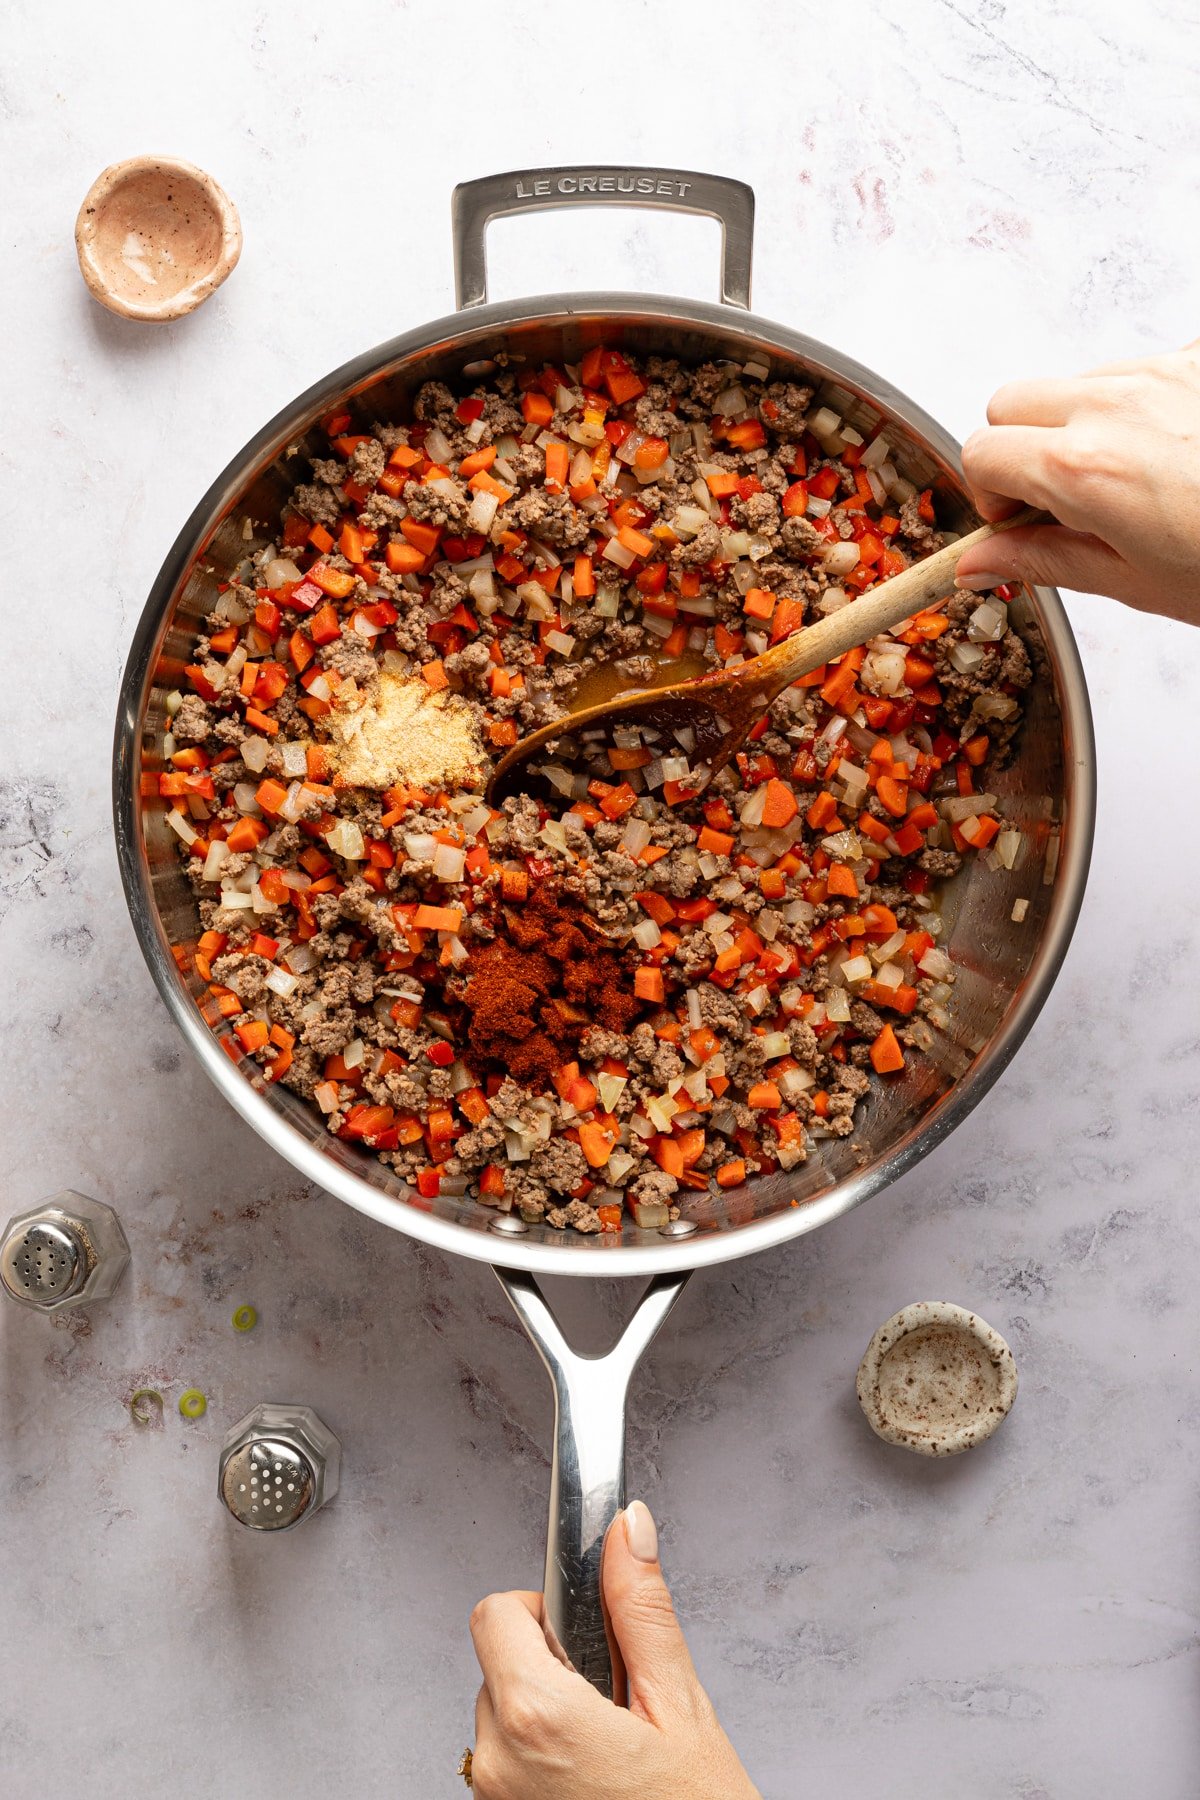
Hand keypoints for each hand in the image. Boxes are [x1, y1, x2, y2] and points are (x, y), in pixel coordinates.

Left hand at [468, 1501, 760, 1798]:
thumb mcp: (680, 1705)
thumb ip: (641, 1609)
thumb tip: (627, 1531)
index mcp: (539, 1718)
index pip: (493, 1614)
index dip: (539, 1607)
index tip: (580, 1627)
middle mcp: (500, 1763)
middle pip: (498, 1663)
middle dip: (551, 1663)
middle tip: (612, 1699)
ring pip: (501, 1714)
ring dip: (545, 1713)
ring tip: (608, 1748)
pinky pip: (505, 1764)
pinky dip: (540, 1757)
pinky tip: (593, 1778)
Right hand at [955, 338, 1199, 625]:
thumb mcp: (1135, 581)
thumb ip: (1044, 561)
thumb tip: (981, 563)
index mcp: (1083, 466)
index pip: (981, 451)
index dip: (989, 494)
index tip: (1016, 523)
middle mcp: (1117, 403)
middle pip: (1014, 400)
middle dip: (1018, 448)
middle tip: (1057, 502)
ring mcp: (1166, 372)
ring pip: (1079, 383)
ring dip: (1081, 427)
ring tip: (1132, 485)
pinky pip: (1144, 370)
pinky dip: (1142, 409)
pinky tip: (1178, 457)